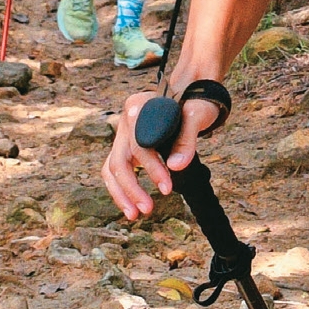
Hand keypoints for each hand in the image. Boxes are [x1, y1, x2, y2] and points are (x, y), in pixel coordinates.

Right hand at [104, 86, 219, 219]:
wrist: (193, 93)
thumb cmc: (195, 102)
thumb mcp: (197, 115)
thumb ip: (186, 139)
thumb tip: (176, 167)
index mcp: (138, 105)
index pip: (139, 143)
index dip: (151, 167)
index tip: (167, 187)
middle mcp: (126, 119)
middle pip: (119, 159)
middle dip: (132, 188)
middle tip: (148, 209)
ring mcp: (124, 134)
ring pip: (111, 168)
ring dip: (122, 193)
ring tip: (135, 215)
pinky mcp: (126, 146)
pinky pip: (115, 171)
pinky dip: (121, 190)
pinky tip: (131, 207)